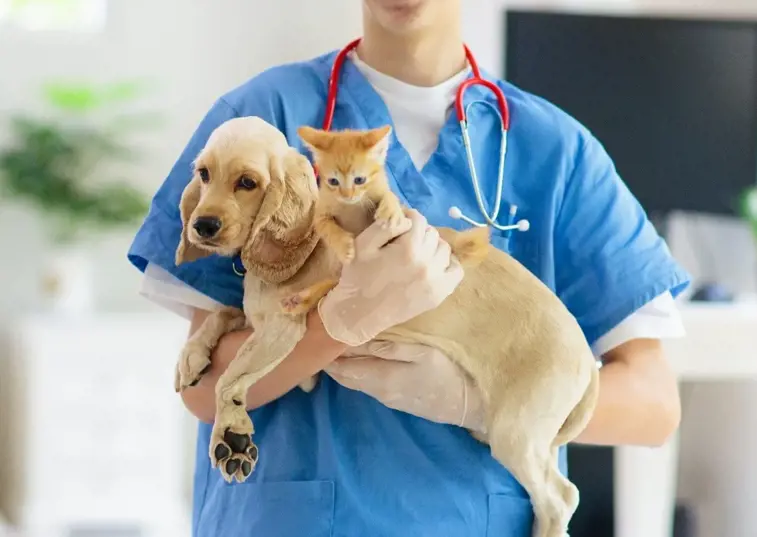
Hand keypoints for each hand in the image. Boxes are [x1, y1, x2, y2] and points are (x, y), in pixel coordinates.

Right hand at [317, 209, 462, 346]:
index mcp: (408, 249)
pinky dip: (448, 264)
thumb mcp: (362, 244)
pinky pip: (456, 271)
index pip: (418, 220)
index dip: (408, 217)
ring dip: (432, 247)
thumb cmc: (358, 277)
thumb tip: (406, 218)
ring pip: (444, 250)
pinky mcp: (439, 294)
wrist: (360, 314)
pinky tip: (433, 265)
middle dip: (419, 233)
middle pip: (432, 234)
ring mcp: (436, 280)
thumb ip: (385, 226)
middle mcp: (427, 263)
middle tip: (405, 242)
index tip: (400, 226)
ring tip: (418, 254)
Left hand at [325, 340, 486, 433]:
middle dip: (331, 359)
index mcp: (379, 377)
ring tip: (338, 343)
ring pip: (354, 381)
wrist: (467, 405)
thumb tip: (355, 340)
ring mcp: (385, 397)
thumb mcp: (419, 352)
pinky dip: (356, 371)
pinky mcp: (393, 399)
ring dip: (343, 365)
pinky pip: (365, 384)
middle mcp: (376, 391)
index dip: (327, 352)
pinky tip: (359, 358)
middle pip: (344, 376)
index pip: (342, 367)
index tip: (318, 332)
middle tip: (322, 336)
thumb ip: (386, 347)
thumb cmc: (446, 373)